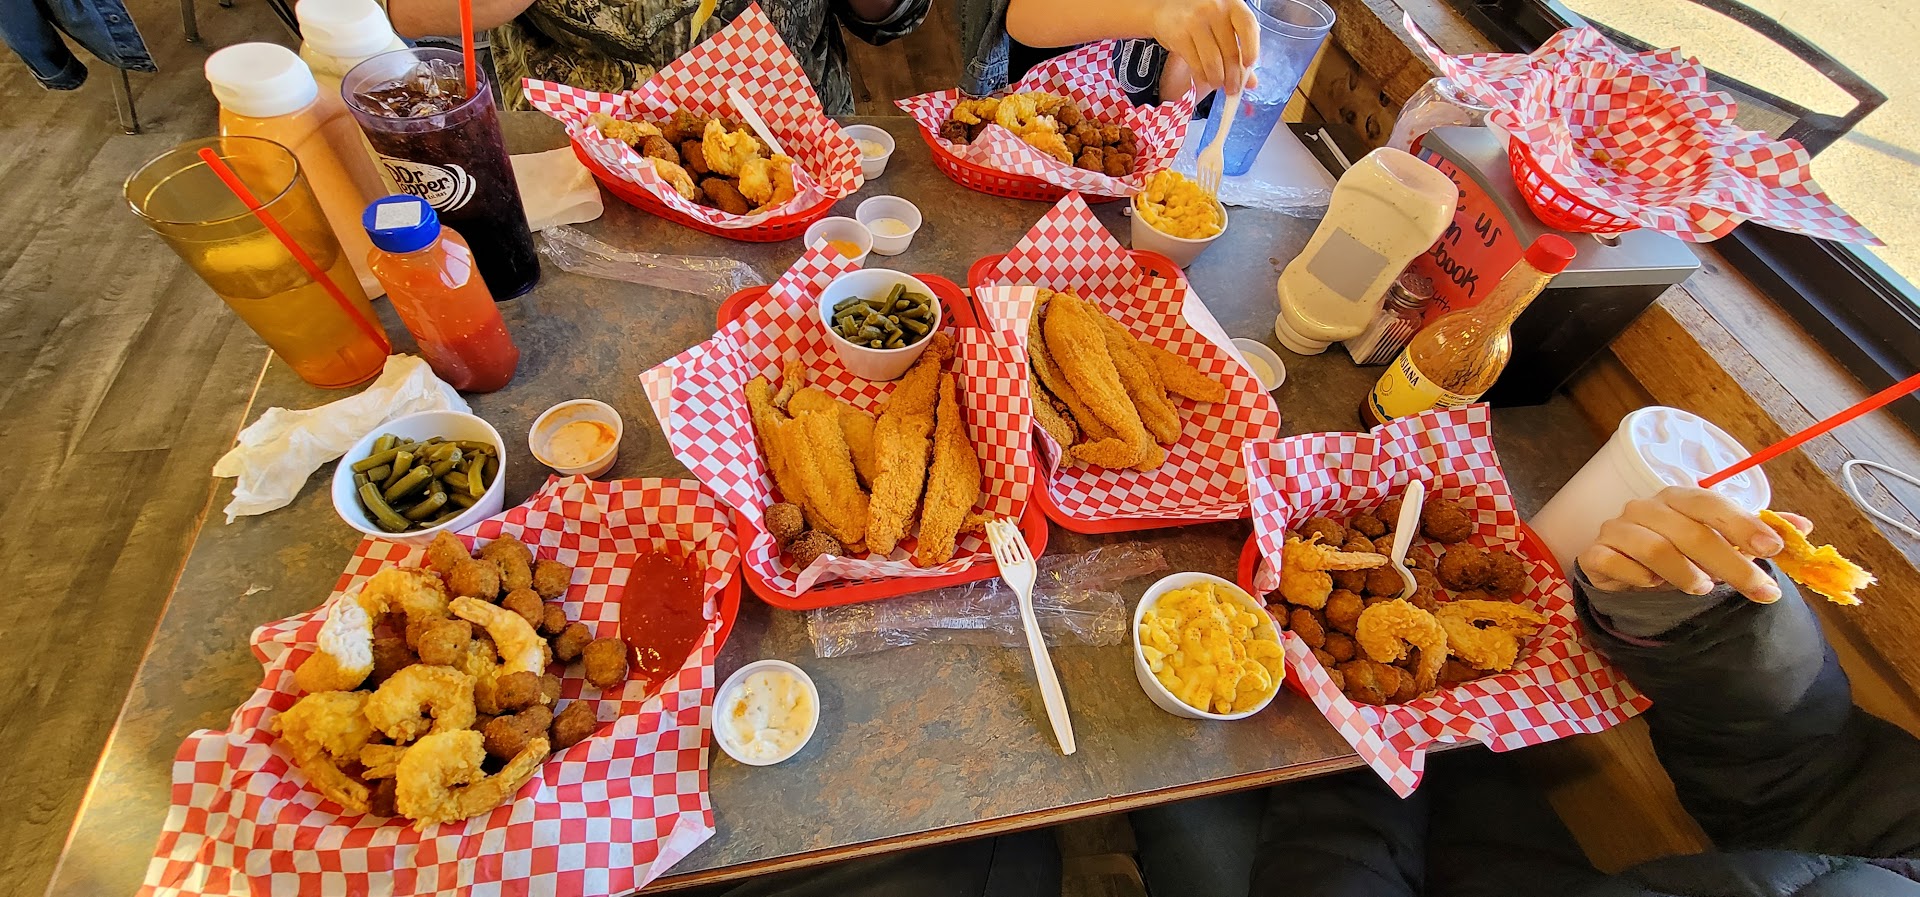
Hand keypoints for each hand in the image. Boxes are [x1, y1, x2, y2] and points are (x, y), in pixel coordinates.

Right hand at [1150, 0, 1260, 98]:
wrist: (1164, 6)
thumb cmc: (1200, 15)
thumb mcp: (1223, 23)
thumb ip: (1239, 47)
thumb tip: (1251, 82)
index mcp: (1232, 3)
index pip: (1248, 26)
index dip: (1251, 48)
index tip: (1249, 65)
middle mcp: (1214, 10)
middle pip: (1230, 51)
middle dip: (1233, 77)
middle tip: (1233, 89)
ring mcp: (1195, 22)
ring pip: (1213, 62)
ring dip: (1217, 80)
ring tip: (1217, 84)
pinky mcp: (1179, 36)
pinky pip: (1196, 64)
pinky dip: (1202, 76)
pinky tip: (1205, 77)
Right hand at [1578, 486, 1810, 603]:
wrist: (1623, 567)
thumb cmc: (1677, 551)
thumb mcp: (1721, 540)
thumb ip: (1758, 533)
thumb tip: (1804, 528)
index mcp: (1678, 497)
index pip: (1711, 504)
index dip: (1743, 524)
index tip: (1774, 548)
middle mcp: (1645, 507)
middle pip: (1690, 533)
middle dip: (1732, 564)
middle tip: (1761, 591)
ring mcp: (1617, 528)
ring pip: (1656, 550)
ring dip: (1686, 574)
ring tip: (1704, 590)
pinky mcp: (1595, 553)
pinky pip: (1617, 564)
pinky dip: (1641, 579)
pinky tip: (1653, 586)